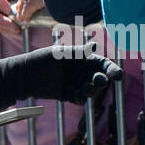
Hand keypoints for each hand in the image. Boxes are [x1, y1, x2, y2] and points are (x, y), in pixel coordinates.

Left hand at [0, 46, 122, 110]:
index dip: (111, 69)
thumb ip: (78, 53)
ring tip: (86, 88)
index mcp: (83, 58)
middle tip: (100, 80)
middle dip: (102, 80)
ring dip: (92, 89)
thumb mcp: (61, 54)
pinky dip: (81, 97)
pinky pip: (81, 98)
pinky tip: (77, 95)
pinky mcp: (70, 96)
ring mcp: (77, 84)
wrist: (26, 76)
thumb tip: (95, 46)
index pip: (102, 63)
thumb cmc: (43, 60)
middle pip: (100, 77)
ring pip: (92, 89)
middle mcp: (82, 71)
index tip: (118, 76)